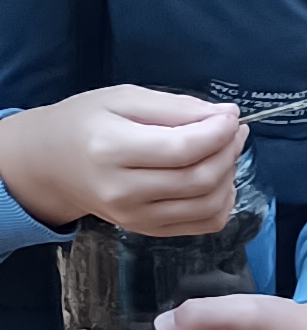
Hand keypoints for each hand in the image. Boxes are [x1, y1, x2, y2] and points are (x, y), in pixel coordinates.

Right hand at [0, 86, 241, 235]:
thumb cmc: (84, 123)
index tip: (232, 117)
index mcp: (111, 150)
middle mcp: (122, 191)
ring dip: (229, 177)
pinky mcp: (146, 230)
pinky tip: (217, 179)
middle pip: (199, 179)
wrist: (50, 163)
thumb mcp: (122, 98)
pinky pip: (203, 224)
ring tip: (225, 151)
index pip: (182, 149)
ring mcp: (135, 217)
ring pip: (208, 206)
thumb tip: (226, 115)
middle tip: (233, 131)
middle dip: (228, 152)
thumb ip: (175, 107)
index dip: (218, 133)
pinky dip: (222, 202)